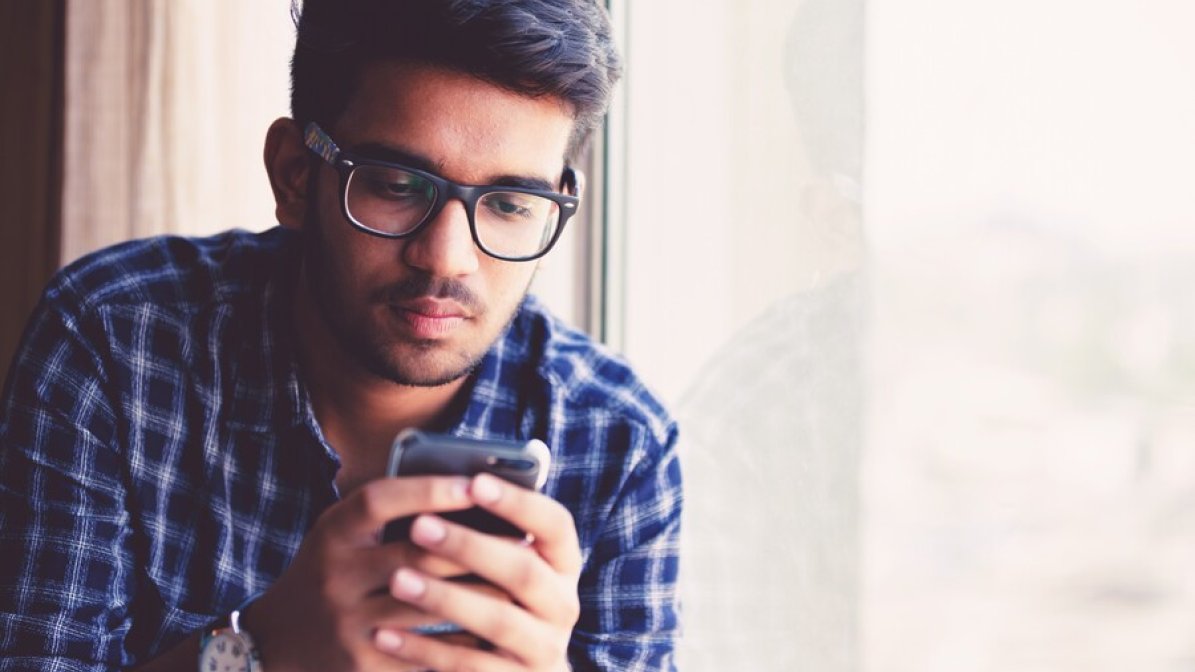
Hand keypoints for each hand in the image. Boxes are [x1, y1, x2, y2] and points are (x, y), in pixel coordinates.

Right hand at [241, 476, 500, 671]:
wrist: (279, 641)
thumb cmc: (331, 569)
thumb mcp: (342, 531)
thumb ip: (390, 510)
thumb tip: (467, 485)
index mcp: (333, 533)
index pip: (380, 500)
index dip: (428, 489)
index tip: (475, 482)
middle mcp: (336, 576)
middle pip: (415, 555)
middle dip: (475, 545)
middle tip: (522, 536)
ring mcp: (347, 623)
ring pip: (429, 604)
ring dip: (480, 592)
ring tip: (521, 581)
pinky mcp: (363, 663)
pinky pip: (425, 650)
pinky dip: (464, 638)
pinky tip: (496, 629)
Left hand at [373, 473, 582, 671]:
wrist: (520, 670)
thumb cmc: (501, 595)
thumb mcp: (508, 564)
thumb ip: (491, 530)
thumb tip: (445, 483)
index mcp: (564, 563)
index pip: (554, 524)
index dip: (518, 502)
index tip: (474, 481)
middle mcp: (563, 605)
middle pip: (523, 571)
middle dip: (469, 547)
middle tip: (419, 526)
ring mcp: (543, 649)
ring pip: (497, 620)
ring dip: (444, 598)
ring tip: (397, 579)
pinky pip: (468, 665)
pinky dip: (424, 650)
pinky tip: (385, 635)